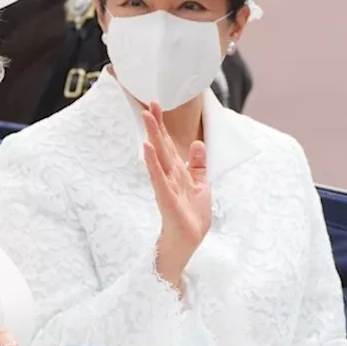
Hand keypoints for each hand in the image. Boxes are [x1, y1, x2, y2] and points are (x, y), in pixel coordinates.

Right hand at [141, 101, 211, 287]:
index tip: (156, 104)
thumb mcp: (200, 185)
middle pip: (161, 146)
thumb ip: (197, 165)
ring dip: (152, 137)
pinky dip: (152, 163)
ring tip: (146, 118)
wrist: (189, 241)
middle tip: (148, 103)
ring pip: (158, 157)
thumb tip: (197, 143)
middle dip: (156, 125)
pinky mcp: (166, 198)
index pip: (168, 144)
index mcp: (177, 171)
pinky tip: (147, 149)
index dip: (163, 125)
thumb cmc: (192, 216)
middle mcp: (169, 175)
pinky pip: (159, 178)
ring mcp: (166, 186)